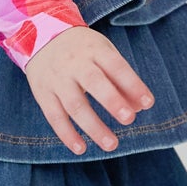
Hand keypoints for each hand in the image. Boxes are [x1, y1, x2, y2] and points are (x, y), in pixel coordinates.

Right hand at [23, 25, 154, 154]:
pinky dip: (67, 134)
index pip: (116, 66)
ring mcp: (57, 79)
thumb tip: (140, 108)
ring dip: (93, 126)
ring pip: (74, 104)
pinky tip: (81, 148)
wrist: (38, 37)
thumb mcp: (103, 54)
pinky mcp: (42, 93)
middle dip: (112, 101)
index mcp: (94, 50)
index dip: (132, 84)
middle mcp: (74, 63)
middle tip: (129, 119)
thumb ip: (122, 80)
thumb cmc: (82, 51)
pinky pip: (54, 116)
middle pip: (93, 82)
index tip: (148, 103)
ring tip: (111, 144)